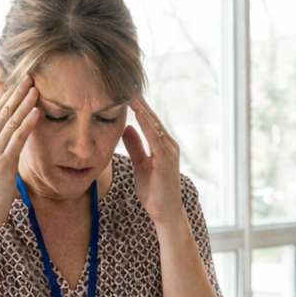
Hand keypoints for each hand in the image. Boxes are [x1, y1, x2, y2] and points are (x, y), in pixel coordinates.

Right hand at [0, 76, 38, 232]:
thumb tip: (11, 147)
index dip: (6, 96)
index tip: (17, 83)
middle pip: (2, 111)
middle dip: (16, 92)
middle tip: (28, 76)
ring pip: (10, 121)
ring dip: (24, 102)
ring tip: (35, 87)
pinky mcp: (4, 163)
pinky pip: (18, 138)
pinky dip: (28, 123)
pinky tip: (36, 111)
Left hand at [124, 97, 185, 229]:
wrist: (165, 213)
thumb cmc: (154, 191)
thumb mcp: (140, 164)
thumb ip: (135, 146)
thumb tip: (126, 128)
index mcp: (163, 145)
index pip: (149, 121)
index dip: (138, 106)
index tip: (125, 91)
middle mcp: (169, 145)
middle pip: (152, 118)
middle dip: (140, 102)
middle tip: (128, 83)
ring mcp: (169, 152)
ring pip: (154, 125)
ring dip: (143, 108)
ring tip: (131, 92)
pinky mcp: (166, 160)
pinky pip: (156, 138)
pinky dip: (148, 124)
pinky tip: (139, 113)